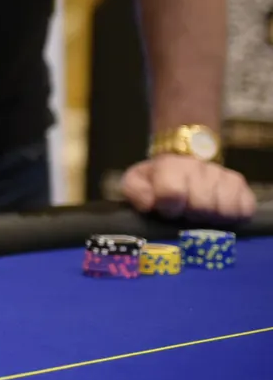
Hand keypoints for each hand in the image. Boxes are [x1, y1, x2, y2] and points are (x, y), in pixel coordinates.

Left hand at [121, 155, 256, 222]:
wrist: (183, 162)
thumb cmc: (157, 179)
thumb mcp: (136, 182)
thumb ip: (135, 192)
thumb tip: (148, 204)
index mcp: (170, 166)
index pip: (173, 193)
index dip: (169, 208)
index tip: (167, 210)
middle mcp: (199, 167)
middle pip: (202, 205)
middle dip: (191, 215)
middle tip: (185, 212)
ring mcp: (223, 176)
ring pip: (224, 210)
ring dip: (211, 218)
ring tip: (200, 212)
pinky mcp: (242, 186)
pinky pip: (244, 210)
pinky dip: (232, 216)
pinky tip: (218, 211)